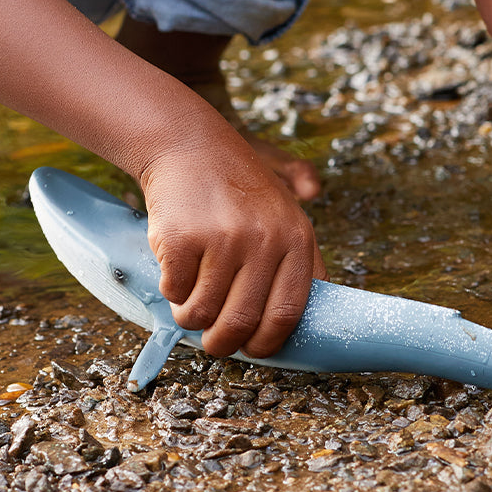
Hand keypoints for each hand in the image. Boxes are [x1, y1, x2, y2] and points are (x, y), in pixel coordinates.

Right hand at [139, 138, 325, 359]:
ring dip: (192, 318)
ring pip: (203, 313)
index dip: (268, 342)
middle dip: (223, 343)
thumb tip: (319, 319)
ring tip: (191, 301)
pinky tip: (176, 267)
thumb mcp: (284, 211)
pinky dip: (172, 290)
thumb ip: (302, 260)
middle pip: (243, 322)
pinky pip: (175, 292)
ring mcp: (222, 238)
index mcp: (295, 237)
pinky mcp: (182, 237)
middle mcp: (263, 239)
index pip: (288, 313)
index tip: (253, 348)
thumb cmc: (237, 185)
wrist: (188, 143)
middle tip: (214, 341)